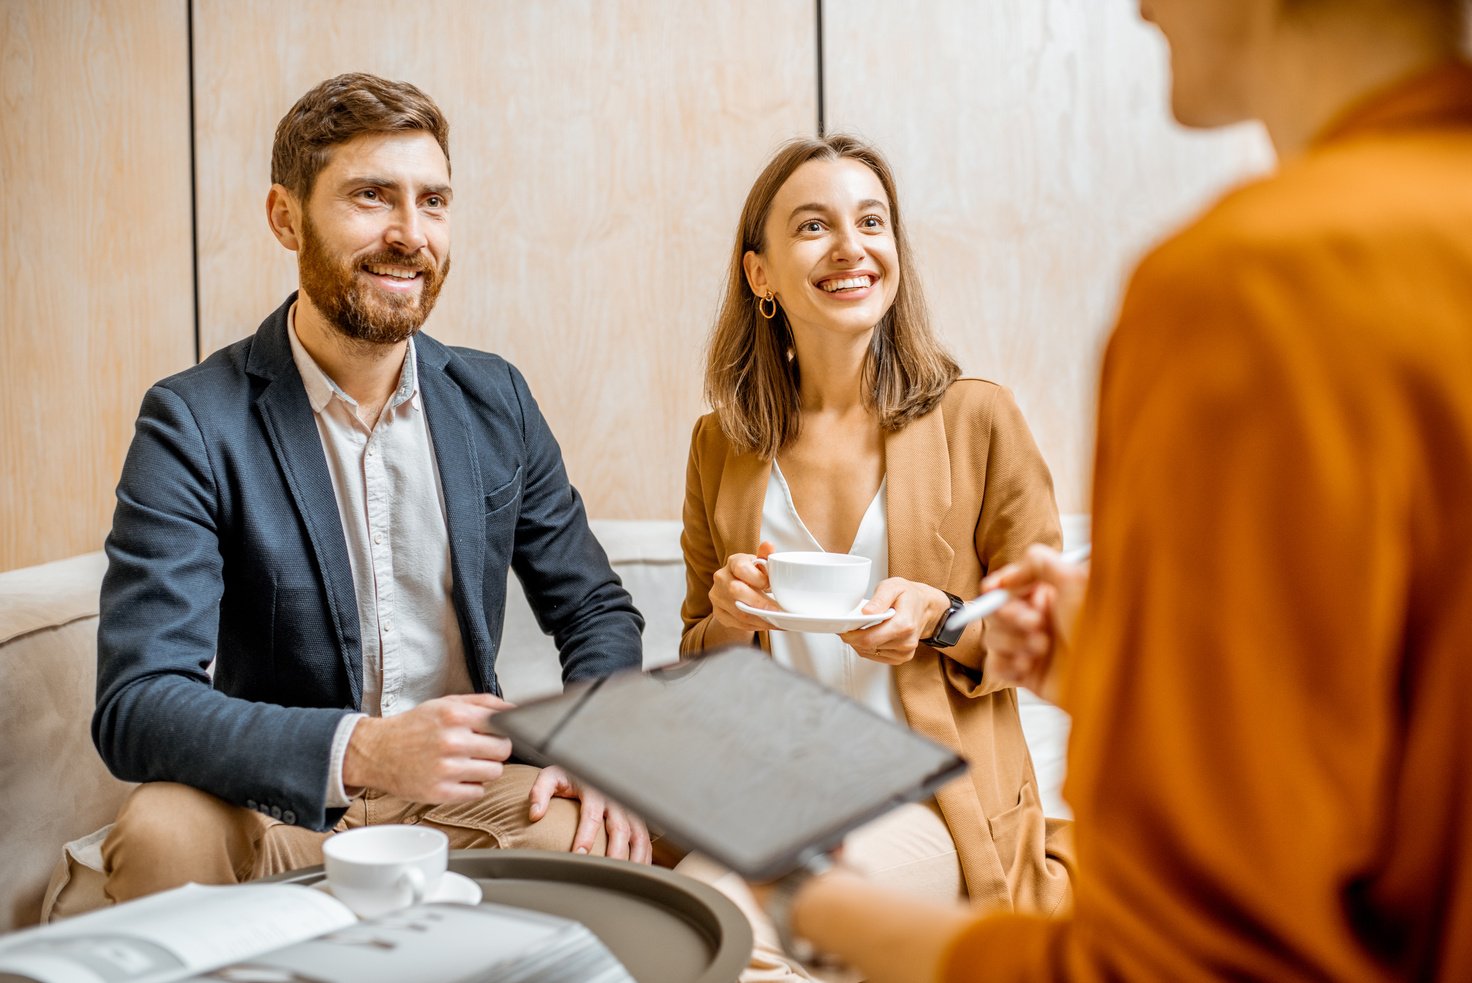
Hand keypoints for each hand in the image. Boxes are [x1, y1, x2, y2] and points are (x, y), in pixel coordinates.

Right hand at [342, 693, 513, 802]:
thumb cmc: (414, 727)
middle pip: (503, 750)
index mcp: (455, 715)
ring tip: (468, 763)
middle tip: (481, 750)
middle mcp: (452, 741)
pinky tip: (457, 777)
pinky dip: (472, 786)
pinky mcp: (440, 793)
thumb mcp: (446, 703)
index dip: (504, 730)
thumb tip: (513, 708)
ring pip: (494, 773)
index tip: (497, 734)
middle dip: (496, 750)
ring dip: (486, 769)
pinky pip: (478, 792)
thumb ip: (482, 703)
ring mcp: (446, 769)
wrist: (377, 751)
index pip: (504, 725)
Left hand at [528, 765, 652, 863]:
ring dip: (633, 858)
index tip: (578, 854)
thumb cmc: (572, 774)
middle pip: (620, 829)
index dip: (586, 836)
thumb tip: (535, 814)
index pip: (592, 815)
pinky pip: (645, 840)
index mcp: (594, 789)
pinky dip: (644, 857)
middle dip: (613, 853)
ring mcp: (629, 810)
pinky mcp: (637, 819)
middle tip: (604, 873)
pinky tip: (638, 873)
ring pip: (638, 836)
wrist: (594, 765)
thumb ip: (540, 791)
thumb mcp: (553, 776)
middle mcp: (616, 799)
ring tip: (624, 878)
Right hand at [709, 541, 779, 631]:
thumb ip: (765, 556)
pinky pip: (737, 623)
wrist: (738, 590)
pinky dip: (755, 626)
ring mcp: (717, 597)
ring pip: (738, 611)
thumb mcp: (760, 564)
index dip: (757, 578)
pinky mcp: (718, 613)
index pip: (741, 568)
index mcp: (733, 562)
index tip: (771, 585)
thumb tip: (768, 545)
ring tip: (778, 621)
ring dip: (760, 618)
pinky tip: (767, 624)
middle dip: (760, 603)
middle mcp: (721, 578)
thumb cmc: (753, 575)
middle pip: (736, 591)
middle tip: (778, 611)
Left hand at [839, 578, 951, 664]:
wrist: (924, 607)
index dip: (851, 635)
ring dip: (859, 642)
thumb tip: (866, 612)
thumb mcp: (893, 586)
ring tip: (860, 627)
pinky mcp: (901, 658)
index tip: (842, 628)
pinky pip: (876, 656)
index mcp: (904, 624)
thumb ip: (880, 598)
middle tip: (848, 625)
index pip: (870, 638)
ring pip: (869, 653)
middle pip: (867, 646)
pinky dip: (867, 647)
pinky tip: (869, 635)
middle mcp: (906, 642)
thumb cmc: (908, 596)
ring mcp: (905, 652)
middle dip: (853, 637)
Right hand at [980, 545, 1089, 699]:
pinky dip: (1007, 663)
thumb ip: (1039, 562)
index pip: (1013, 582)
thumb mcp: (1074, 579)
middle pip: (998, 608)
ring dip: (1012, 640)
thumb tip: (1008, 575)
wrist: (1110, 679)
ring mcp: (1031, 646)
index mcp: (1052, 595)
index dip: (1000, 583)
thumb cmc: (1101, 630)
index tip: (992, 588)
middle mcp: (1040, 619)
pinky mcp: (1026, 674)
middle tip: (1035, 623)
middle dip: (1010, 614)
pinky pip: (995, 664)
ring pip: (993, 636)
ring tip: (1041, 647)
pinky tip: (1027, 665)